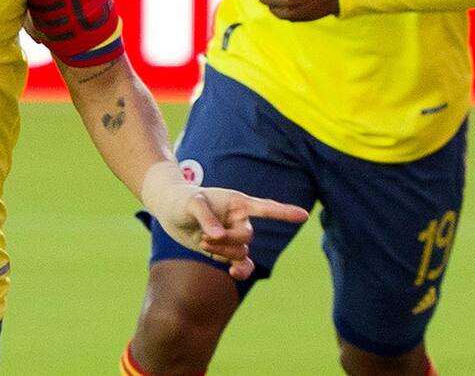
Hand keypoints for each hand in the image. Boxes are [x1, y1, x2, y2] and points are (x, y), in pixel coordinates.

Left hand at [141, 162, 308, 279]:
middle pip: (247, 237)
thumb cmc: (182, 199)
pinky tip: (234, 274)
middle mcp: (239, 219)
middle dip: (228, 241)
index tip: (305, 216)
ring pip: (241, 252)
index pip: (266, 208)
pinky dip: (240, 271)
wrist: (169, 208)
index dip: (285, 213)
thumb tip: (217, 236)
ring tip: (203, 242)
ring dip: (223, 253)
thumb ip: (206, 217)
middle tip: (206, 237)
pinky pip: (241, 264)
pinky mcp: (225, 250)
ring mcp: (233, 236)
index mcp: (237, 202)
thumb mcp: (191, 203)